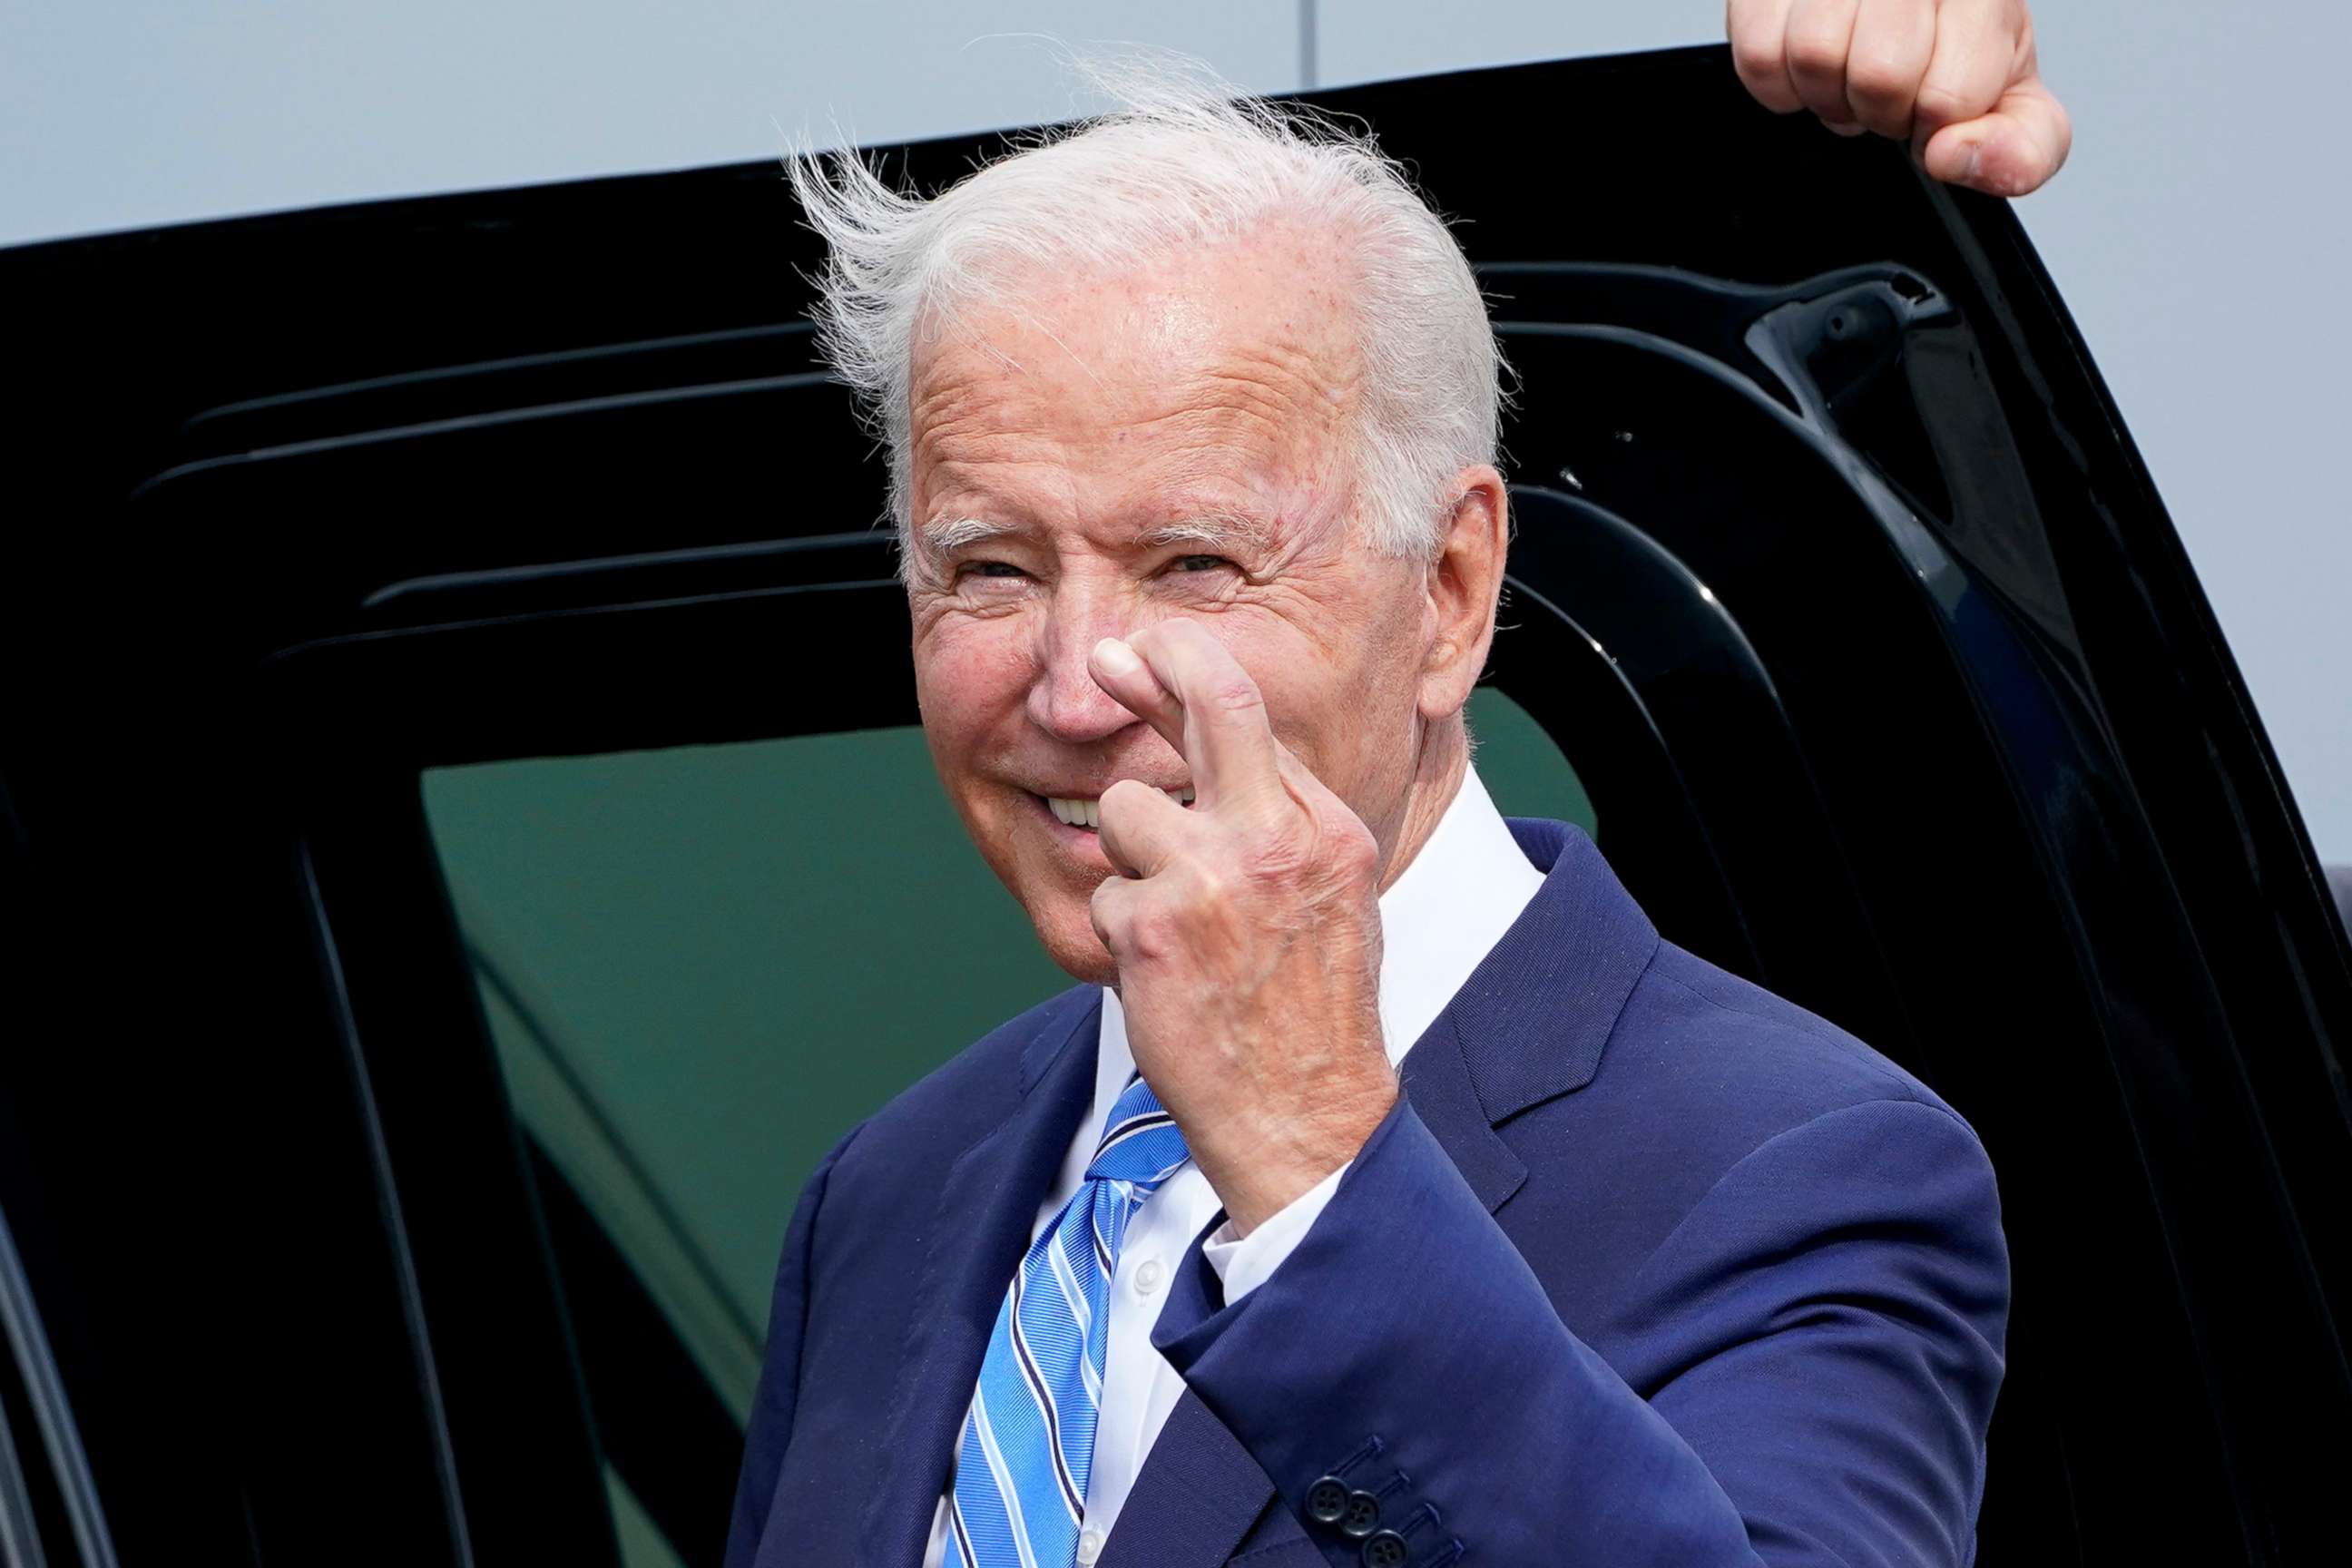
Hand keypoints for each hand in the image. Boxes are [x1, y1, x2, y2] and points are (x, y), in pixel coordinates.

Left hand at [1085, 620, 1398, 1236]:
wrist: (1307, 1119)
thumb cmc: (1313, 1019)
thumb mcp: (1334, 901)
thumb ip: (1284, 825)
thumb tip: (1217, 760)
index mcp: (1325, 830)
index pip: (1253, 717)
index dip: (1189, 675)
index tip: (1150, 654)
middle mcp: (1275, 838)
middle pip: (1210, 703)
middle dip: (1152, 666)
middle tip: (1109, 655)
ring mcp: (1213, 878)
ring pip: (1128, 809)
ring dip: (1128, 862)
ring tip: (1171, 927)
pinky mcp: (1154, 927)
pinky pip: (1105, 897)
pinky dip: (1120, 937)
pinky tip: (1164, 980)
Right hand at [1726, 0, 2071, 195]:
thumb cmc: (1952, 39)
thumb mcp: (2008, 95)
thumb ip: (2023, 149)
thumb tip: (1957, 158)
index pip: (1949, 94)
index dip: (1932, 123)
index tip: (1929, 103)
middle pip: (1878, 75)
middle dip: (1877, 109)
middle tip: (1884, 92)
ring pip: (1814, 57)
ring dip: (1826, 93)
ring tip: (1846, 73)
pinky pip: (1760, 58)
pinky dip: (1778, 83)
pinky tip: (1807, 64)